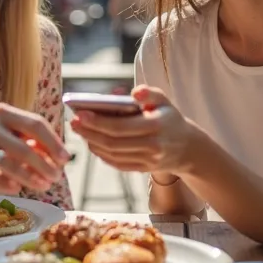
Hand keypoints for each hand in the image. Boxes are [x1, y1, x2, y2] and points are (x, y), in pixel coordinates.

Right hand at [0, 102, 70, 193]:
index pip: (35, 124)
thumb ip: (31, 142)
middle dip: (44, 165)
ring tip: (43, 186)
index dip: (53, 143)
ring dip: (30, 177)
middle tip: (56, 178)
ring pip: (9, 164)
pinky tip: (18, 189)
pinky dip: (7, 184)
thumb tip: (57, 159)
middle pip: (24, 147)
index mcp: (3, 113)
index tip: (65, 159)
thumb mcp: (7, 133)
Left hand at [69, 85, 208, 174]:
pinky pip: (117, 164)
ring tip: (80, 131)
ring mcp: (148, 161)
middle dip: (89, 133)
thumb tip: (133, 92)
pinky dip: (102, 155)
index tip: (80, 114)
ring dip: (93, 143)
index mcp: (156, 126)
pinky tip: (92, 143)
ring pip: (113, 155)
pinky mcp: (143, 169)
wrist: (189, 149)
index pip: (121, 127)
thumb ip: (150, 92)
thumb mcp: (164, 100)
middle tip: (73, 122)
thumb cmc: (170, 119)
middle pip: (113, 142)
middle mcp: (152, 146)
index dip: (98, 122)